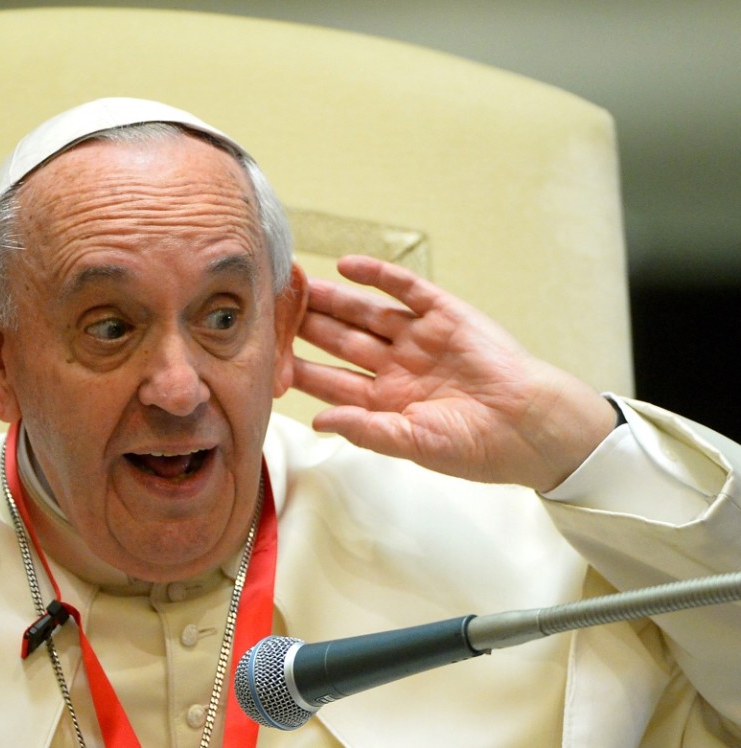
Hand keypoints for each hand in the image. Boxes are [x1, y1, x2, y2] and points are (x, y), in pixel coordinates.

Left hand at [293, 256, 616, 492]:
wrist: (532, 426)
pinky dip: (377, 276)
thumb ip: (366, 430)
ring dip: (331, 298)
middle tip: (268, 307)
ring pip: (363, 312)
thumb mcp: (414, 445)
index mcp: (384, 400)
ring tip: (296, 281)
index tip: (262, 357)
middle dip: (304, 325)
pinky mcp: (444, 314)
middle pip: (339, 340)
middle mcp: (395, 365)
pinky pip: (404, 289)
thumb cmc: (477, 445)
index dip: (297, 368)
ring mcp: (418, 337)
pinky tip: (346, 266)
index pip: (329, 381)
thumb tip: (318, 422)